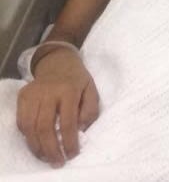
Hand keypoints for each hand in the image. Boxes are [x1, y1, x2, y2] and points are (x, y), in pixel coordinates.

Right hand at [16, 48, 99, 166]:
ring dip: (37, 147)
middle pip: (44, 127)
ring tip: (46, 157)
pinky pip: (21, 121)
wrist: (58, 62)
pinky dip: (27, 136)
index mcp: (69, 90)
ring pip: (29, 126)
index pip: (68, 121)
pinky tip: (37, 143)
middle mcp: (48, 92)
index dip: (69, 141)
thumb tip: (81, 130)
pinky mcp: (22, 96)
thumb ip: (90, 110)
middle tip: (57, 162)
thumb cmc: (77, 80)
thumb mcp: (92, 90)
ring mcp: (32, 94)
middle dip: (50, 149)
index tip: (72, 154)